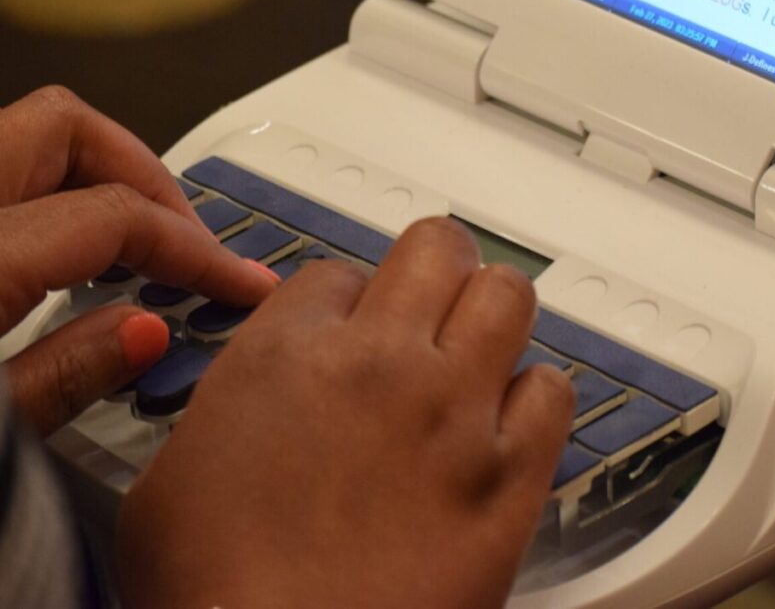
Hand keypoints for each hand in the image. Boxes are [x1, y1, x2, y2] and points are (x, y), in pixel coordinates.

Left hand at [0, 86, 278, 434]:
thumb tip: (144, 335)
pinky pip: (3, 175)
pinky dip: (51, 195)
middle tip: (189, 240)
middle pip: (67, 128)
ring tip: (138, 242)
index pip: (116, 215)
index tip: (243, 284)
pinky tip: (66, 255)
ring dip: (97, 175)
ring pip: (29, 138)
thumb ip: (58, 378)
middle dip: (147, 175)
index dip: (197, 249)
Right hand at [117, 218, 574, 608]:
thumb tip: (270, 388)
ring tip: (478, 345)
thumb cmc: (212, 593)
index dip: (345, 298)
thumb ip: (237, 404)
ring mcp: (453, 413)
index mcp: (287, 354)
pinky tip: (510, 420)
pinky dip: (535, 397)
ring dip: (491, 312)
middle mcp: (379, 363)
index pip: (337, 271)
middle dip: (434, 266)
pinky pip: (552, 391)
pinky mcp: (510, 475)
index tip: (349, 327)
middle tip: (430, 299)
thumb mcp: (176, 478)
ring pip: (506, 295)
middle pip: (436, 247)